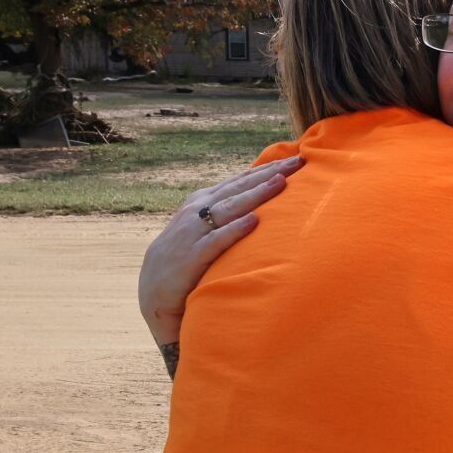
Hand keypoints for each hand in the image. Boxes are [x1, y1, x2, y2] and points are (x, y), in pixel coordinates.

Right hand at [139, 156, 302, 342]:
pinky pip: (215, 241)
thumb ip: (226, 214)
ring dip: (255, 194)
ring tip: (280, 183)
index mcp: (201, 202)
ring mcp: (192, 233)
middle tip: (297, 162)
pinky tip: (253, 221)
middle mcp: (196, 212)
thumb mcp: (204, 229)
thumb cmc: (187, 259)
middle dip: (268, 174)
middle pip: (238, 189)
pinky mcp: (190, 257)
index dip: (265, 169)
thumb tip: (259, 202)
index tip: (295, 159)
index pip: (238, 181)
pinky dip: (234, 230)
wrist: (154, 293)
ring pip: (228, 208)